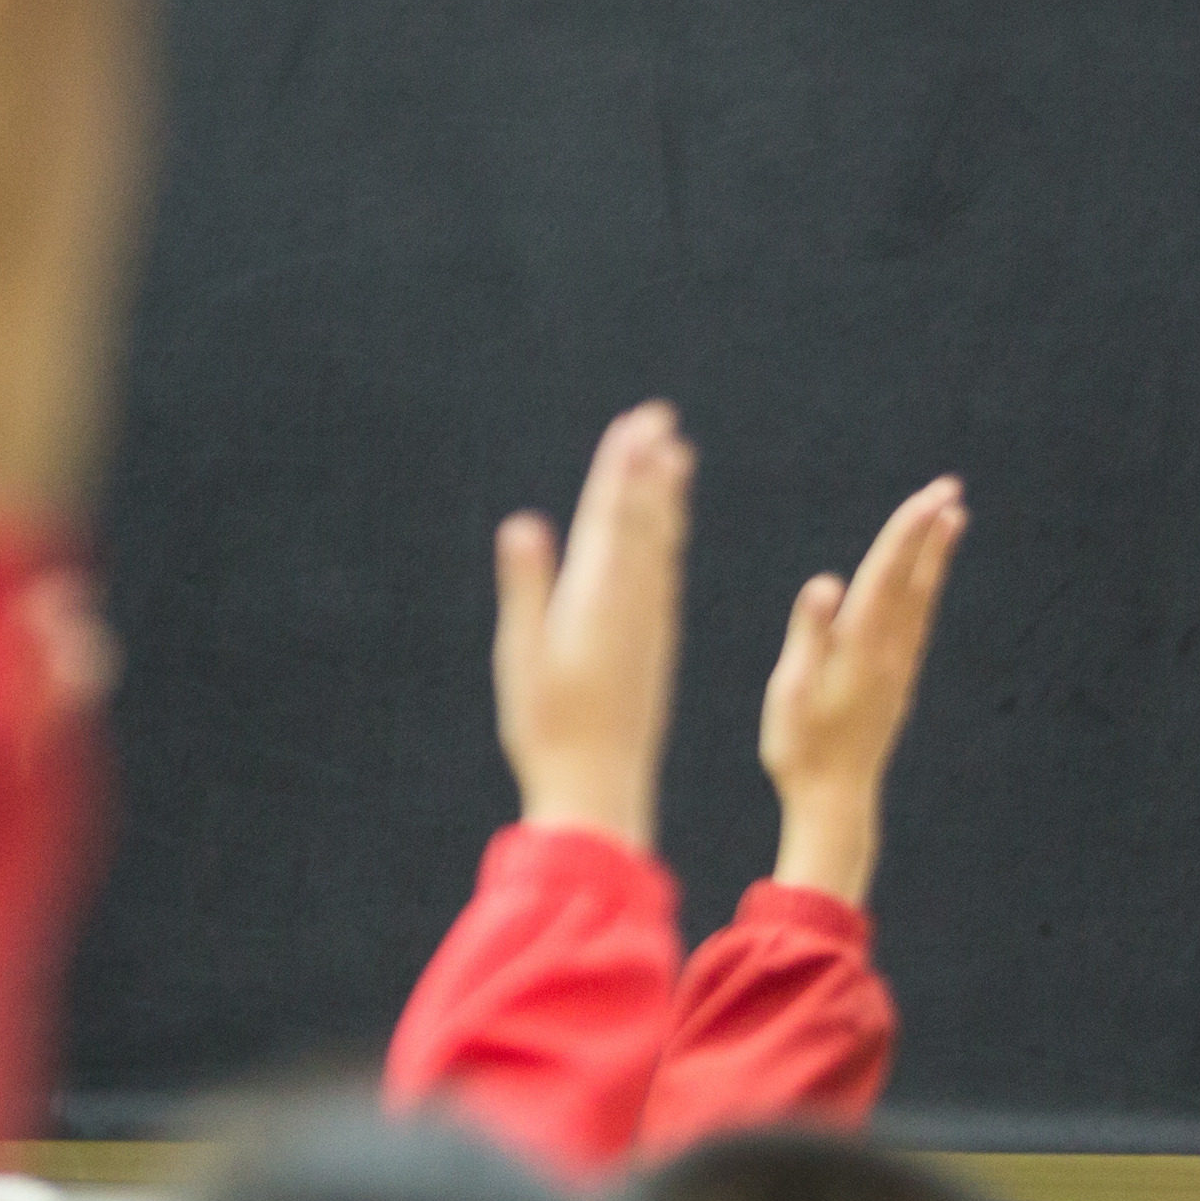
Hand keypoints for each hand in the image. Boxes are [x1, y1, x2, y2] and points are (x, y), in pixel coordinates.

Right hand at [492, 402, 696, 853]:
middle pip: (641, 520)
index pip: (611, 516)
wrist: (602, 781)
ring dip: (664, 497)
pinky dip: (665, 540)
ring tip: (675, 458)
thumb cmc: (549, 724)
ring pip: (659, 544)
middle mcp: (632, 602)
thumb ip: (528, 587)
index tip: (635, 424)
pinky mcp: (652, 641)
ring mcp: (647, 621)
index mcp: (598, 597)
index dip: (622, 468)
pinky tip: (667, 533)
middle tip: (660, 419)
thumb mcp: (525, 655)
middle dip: (647, 467)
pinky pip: (663, 574)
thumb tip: (524, 525)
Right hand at [759, 473, 965, 903]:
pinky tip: (926, 580)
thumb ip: (808, 635)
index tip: (930, 496)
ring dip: (935, 555)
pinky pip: (917, 620)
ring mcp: (896, 666)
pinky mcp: (894, 679)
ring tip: (951, 519)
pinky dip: (926, 588)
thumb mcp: (790, 692)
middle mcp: (889, 651)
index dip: (907, 533)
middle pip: (913, 579)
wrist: (835, 797)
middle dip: (929, 532)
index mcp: (861, 647)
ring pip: (922, 598)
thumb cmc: (801, 747)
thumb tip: (825, 584)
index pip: (886, 576)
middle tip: (949, 488)